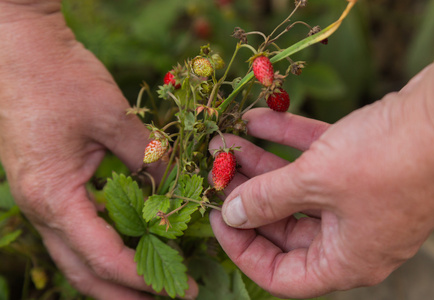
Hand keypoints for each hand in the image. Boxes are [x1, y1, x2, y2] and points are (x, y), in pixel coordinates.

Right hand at [0, 3, 197, 298]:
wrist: (17, 49)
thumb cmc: (59, 78)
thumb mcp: (112, 118)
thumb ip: (149, 156)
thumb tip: (179, 185)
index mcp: (53, 196)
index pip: (102, 256)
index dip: (142, 277)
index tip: (180, 288)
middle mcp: (41, 207)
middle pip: (81, 272)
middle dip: (122, 294)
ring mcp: (39, 198)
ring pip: (74, 256)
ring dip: (110, 276)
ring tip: (147, 285)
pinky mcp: (46, 186)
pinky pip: (73, 231)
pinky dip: (100, 247)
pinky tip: (126, 245)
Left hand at [209, 22, 433, 298]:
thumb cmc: (387, 160)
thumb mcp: (315, 182)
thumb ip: (267, 199)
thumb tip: (232, 213)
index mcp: (344, 260)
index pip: (280, 275)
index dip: (242, 249)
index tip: (217, 218)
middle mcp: (349, 235)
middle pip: (282, 225)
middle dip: (247, 195)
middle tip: (216, 170)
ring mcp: (356, 200)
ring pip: (295, 188)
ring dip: (260, 163)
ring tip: (225, 141)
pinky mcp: (359, 167)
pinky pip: (314, 158)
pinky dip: (286, 140)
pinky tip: (256, 118)